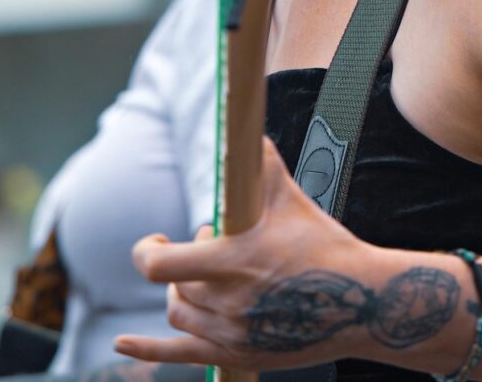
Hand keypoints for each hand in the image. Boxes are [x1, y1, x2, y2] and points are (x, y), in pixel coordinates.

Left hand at [115, 136, 367, 371]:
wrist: (362, 302)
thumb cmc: (324, 245)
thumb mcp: (291, 200)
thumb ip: (262, 164)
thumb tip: (249, 126)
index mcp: (233, 263)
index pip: (162, 266)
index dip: (148, 251)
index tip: (157, 238)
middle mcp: (227, 304)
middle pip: (175, 288)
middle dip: (185, 262)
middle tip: (213, 246)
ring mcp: (232, 334)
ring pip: (180, 316)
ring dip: (183, 292)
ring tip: (206, 276)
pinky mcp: (240, 354)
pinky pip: (180, 355)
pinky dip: (145, 350)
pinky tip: (119, 344)